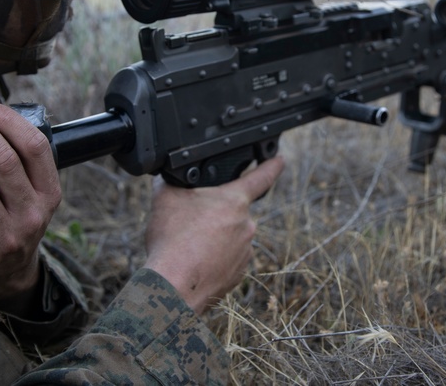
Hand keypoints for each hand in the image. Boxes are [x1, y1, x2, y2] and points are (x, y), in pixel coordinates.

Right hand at [143, 157, 284, 313]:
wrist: (173, 286)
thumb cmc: (172, 240)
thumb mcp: (165, 197)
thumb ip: (172, 181)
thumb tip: (168, 175)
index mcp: (234, 201)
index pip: (260, 177)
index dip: (271, 165)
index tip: (280, 159)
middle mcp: (246, 225)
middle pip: (231, 212)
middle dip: (214, 214)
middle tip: (189, 223)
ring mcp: (244, 252)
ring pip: (228, 237)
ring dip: (212, 238)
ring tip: (187, 246)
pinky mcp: (238, 274)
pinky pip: (227, 260)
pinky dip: (213, 259)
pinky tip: (194, 261)